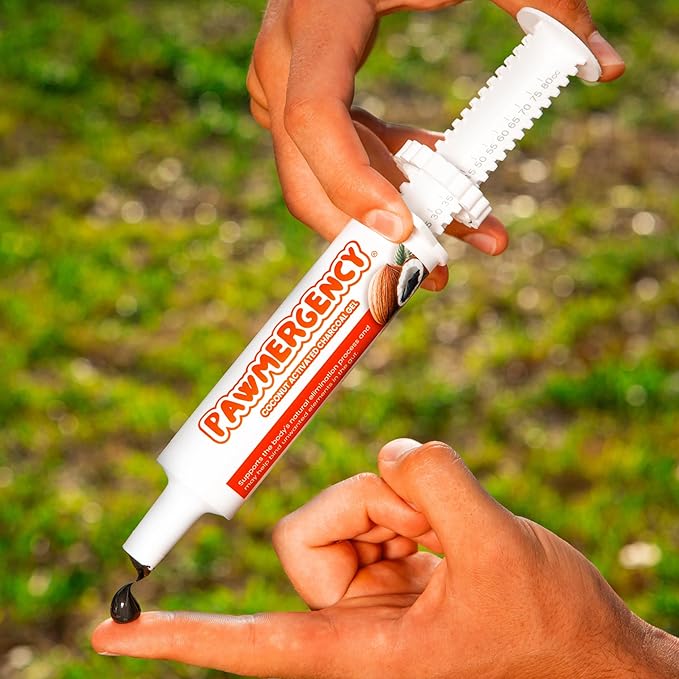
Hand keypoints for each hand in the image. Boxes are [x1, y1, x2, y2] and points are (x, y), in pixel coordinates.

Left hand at [92, 439, 677, 677]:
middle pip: (308, 531)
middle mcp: (355, 621)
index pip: (252, 644)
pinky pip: (375, 503)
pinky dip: (411, 500)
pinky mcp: (395, 561)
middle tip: (431, 522)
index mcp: (363, 651)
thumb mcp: (498, 548)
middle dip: (369, 506)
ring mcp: (374, 588)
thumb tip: (391, 450)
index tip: (110, 634)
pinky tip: (446, 526)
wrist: (591, 646)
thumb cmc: (549, 625)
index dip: (182, 635)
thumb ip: (434, 483)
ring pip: (344, 507)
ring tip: (452, 530)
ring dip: (399, 502)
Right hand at [246, 1, 625, 290]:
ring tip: (468, 231)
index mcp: (318, 19)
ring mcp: (281, 83)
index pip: (314, 118)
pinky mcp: (295, 96)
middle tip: (437, 269)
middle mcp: (285, 60)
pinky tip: (437, 192)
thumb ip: (541, 1)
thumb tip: (606, 65)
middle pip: (308, 173)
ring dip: (391, 208)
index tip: (401, 230)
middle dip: (370, 229)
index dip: (351, 181)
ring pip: (322, 175)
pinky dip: (385, 177)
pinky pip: (338, 153)